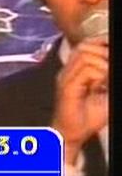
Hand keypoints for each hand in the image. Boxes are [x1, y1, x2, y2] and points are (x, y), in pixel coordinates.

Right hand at [52, 37, 108, 164]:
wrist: (72, 133)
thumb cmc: (87, 116)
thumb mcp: (105, 92)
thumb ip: (106, 76)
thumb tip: (110, 66)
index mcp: (74, 71)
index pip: (84, 45)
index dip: (99, 42)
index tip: (109, 45)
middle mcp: (67, 72)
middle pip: (83, 47)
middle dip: (102, 52)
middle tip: (109, 70)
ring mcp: (65, 78)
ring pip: (85, 56)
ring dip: (102, 64)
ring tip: (106, 78)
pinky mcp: (67, 88)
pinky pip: (85, 72)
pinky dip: (98, 75)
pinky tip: (100, 85)